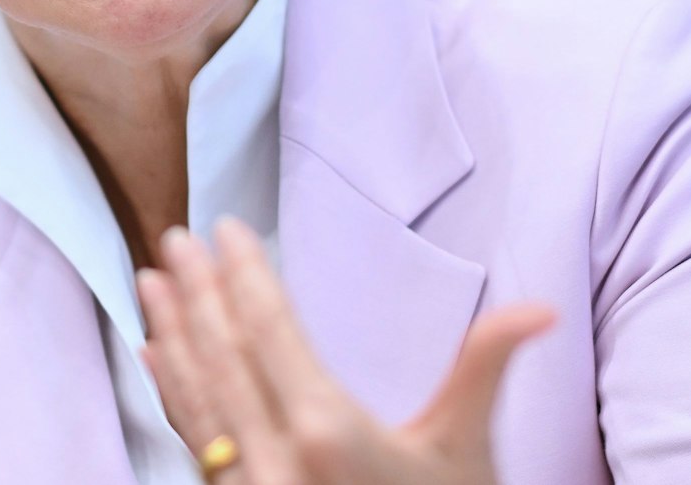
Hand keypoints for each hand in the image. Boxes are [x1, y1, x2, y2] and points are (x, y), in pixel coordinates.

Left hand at [137, 218, 553, 484]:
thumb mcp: (466, 449)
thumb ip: (484, 368)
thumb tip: (540, 310)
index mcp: (326, 432)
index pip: (270, 332)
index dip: (245, 275)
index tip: (226, 229)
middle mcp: (274, 460)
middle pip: (223, 357)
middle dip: (197, 292)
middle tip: (175, 238)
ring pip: (198, 398)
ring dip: (172, 334)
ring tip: (150, 282)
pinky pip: (193, 441)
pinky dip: (172, 393)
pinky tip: (155, 359)